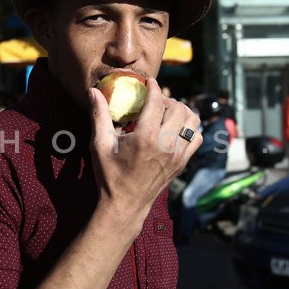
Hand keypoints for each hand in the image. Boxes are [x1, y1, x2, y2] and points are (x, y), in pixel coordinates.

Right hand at [89, 77, 201, 219]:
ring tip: (166, 115)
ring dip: (182, 112)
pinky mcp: (182, 163)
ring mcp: (178, 155)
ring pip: (193, 121)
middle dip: (168, 100)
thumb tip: (93, 91)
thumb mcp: (100, 144)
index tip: (149, 83)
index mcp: (146, 138)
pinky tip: (174, 130)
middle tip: (155, 102)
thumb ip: (99, 115)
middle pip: (179, 108)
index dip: (154, 87)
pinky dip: (189, 129)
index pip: (158, 101)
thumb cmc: (109, 175)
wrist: (125, 205)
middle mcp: (166, 145)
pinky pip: (196, 138)